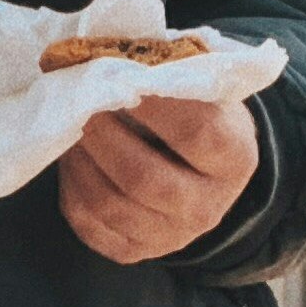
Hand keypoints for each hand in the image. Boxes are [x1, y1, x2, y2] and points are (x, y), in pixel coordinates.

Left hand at [56, 90, 260, 263]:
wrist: (206, 172)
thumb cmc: (200, 115)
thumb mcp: (203, 91)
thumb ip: (171, 74)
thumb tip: (112, 55)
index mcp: (234, 160)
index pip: (196, 133)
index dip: (153, 106)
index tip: (120, 77)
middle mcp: (207, 207)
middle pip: (143, 178)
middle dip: (102, 137)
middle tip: (83, 105)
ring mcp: (170, 236)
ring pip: (109, 204)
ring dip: (80, 161)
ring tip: (72, 129)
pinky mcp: (134, 251)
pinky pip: (89, 225)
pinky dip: (71, 189)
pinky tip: (74, 161)